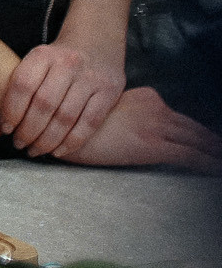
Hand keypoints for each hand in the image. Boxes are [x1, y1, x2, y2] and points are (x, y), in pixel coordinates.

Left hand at [0, 37, 123, 156]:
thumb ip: (10, 96)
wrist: (96, 42)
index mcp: (43, 55)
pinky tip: (58, 151)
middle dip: (29, 131)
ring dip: (48, 140)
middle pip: (44, 105)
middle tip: (19, 144)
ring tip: (35, 150)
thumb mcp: (33, 66)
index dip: (12, 111)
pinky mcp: (110, 92)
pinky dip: (72, 142)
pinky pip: (89, 123)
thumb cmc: (55, 62)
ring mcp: (91, 78)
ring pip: (66, 117)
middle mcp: (69, 64)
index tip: (6, 129)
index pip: (23, 85)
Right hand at [55, 86, 221, 172]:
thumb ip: (123, 114)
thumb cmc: (74, 121)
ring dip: (215, 152)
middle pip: (196, 129)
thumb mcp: (103, 110)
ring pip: (200, 141)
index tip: (211, 142)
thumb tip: (126, 128)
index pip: (181, 118)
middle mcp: (157, 109)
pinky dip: (209, 163)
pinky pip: (192, 156)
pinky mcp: (155, 146)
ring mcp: (157, 127)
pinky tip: (216, 169)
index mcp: (147, 99)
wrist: (60, 125)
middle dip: (213, 142)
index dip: (200, 132)